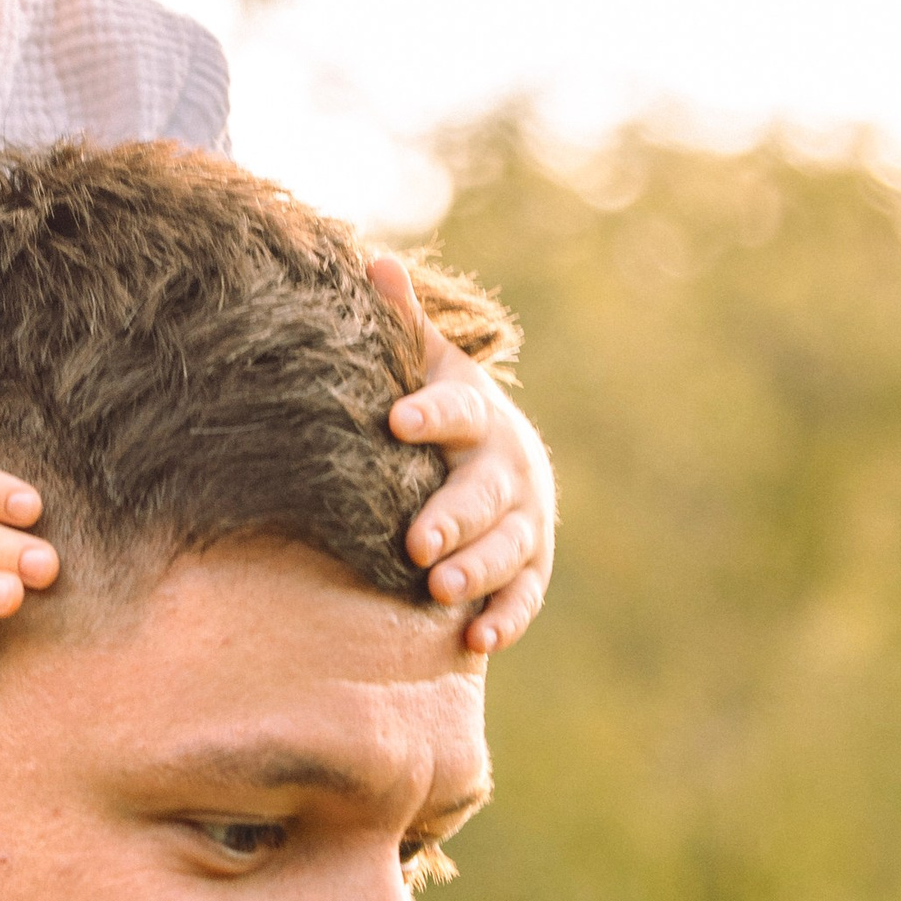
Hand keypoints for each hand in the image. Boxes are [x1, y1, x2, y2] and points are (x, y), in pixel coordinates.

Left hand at [371, 255, 555, 655]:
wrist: (498, 458)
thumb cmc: (437, 410)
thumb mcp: (420, 365)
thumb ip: (400, 326)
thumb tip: (372, 261)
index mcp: (474, 416)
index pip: (456, 409)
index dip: (430, 414)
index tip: (396, 421)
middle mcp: (505, 469)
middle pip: (484, 493)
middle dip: (454, 516)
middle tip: (418, 542)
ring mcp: (523, 522)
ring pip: (507, 548)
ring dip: (478, 569)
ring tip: (441, 588)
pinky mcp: (528, 570)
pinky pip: (524, 597)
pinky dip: (506, 618)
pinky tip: (477, 639)